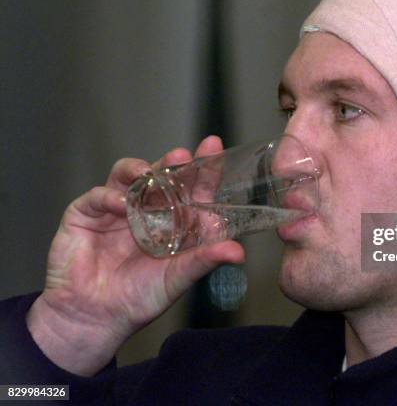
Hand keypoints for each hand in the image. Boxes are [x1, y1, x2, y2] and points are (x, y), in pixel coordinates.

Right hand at [26, 136, 244, 375]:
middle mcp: (146, 210)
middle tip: (182, 154)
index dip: (202, 171)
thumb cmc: (139, 298)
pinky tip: (121, 205)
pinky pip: (97, 196)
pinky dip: (109, 197)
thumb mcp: (177, 278)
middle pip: (161, 177)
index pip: (190, 190)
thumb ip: (204, 261)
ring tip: (149, 173)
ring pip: (127, 175)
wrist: (94, 319)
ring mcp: (115, 209)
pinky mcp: (85, 214)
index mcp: (172, 222)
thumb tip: (238, 252)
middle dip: (172, 163)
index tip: (213, 150)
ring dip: (139, 170)